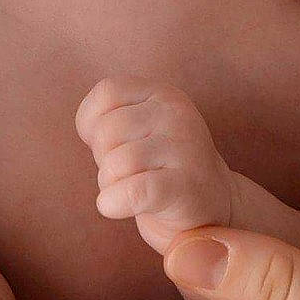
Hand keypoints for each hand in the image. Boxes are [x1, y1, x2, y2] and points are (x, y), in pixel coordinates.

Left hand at [76, 76, 235, 253]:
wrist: (210, 206)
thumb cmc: (159, 168)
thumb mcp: (136, 131)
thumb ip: (109, 118)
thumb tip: (89, 130)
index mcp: (162, 94)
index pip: (108, 92)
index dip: (93, 124)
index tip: (113, 146)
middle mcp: (177, 114)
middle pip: (107, 131)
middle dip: (104, 160)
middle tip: (128, 174)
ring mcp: (186, 149)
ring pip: (116, 163)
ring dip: (110, 185)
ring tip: (131, 190)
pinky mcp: (187, 187)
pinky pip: (134, 191)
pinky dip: (114, 202)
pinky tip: (116, 207)